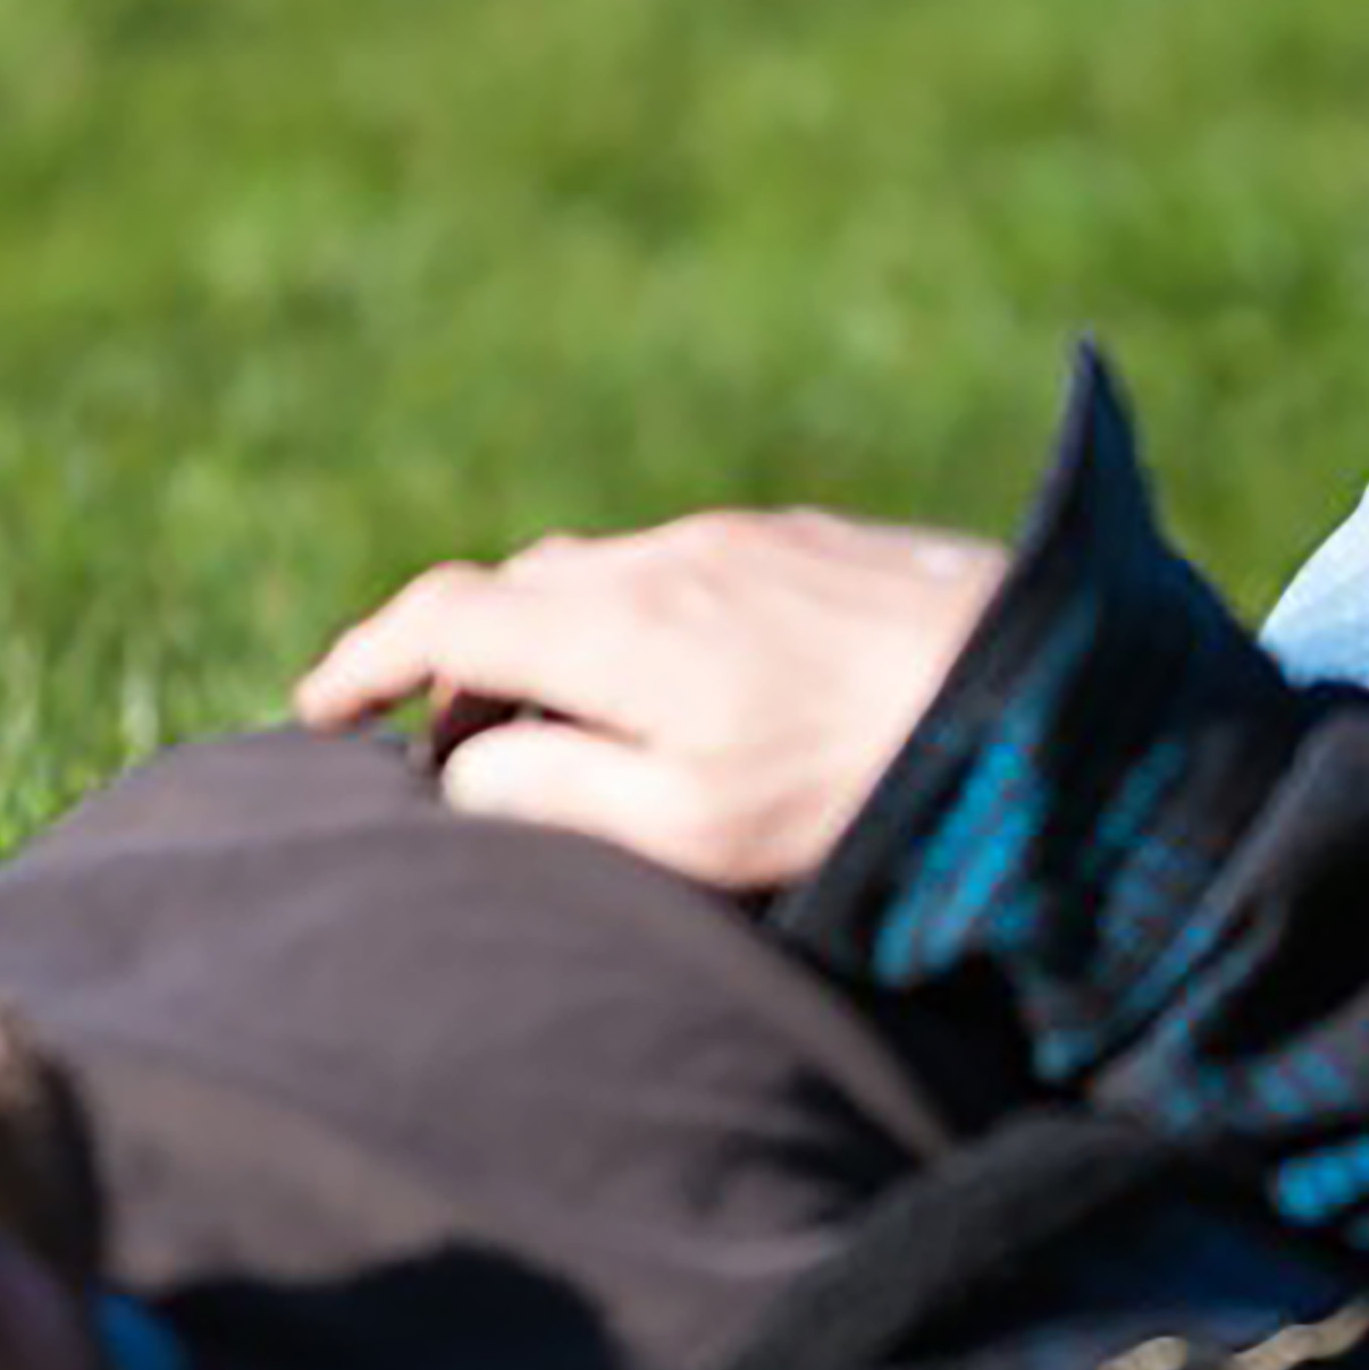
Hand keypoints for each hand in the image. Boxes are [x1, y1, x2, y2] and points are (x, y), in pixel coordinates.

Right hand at [292, 509, 1008, 891]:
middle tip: (449, 755)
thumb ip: (551, 795)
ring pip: (600, 574)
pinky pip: (685, 569)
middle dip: (456, 665)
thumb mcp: (686, 830)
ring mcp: (743, 539)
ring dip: (554, 643)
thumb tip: (458, 774)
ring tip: (570, 734)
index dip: (359, 663)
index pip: (440, 620)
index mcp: (614, 629)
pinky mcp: (813, 541)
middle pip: (513, 591)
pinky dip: (639, 624)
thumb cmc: (863, 789)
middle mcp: (663, 559)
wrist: (1053, 697)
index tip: (315, 714)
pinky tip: (693, 695)